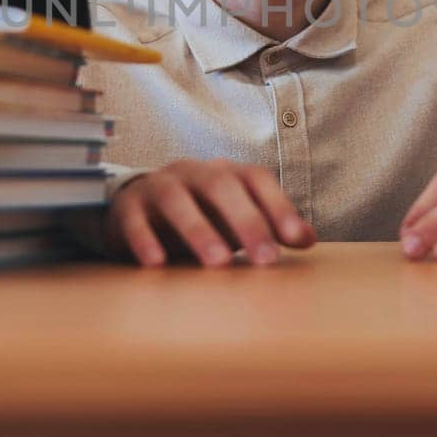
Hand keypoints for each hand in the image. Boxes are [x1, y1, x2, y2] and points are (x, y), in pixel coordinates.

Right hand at [105, 160, 315, 267]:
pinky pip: (134, 220)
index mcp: (224, 173)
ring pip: (176, 200)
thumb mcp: (234, 220)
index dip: (278, 206)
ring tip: (218, 263)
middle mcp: (192, 172)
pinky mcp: (127, 207)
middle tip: (265, 260)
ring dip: (198, 230)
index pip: (255, 179)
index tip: (297, 241)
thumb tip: (309, 239)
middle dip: (246, 221)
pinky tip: (157, 264)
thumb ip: (270, 226)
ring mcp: (157, 185)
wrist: (134, 210)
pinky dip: (145, 240)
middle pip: (219, 185)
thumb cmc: (199, 216)